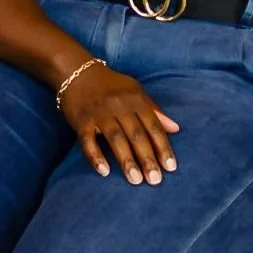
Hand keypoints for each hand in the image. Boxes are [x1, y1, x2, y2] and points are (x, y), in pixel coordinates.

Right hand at [58, 63, 178, 185]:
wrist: (76, 71)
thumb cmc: (110, 85)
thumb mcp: (135, 91)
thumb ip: (154, 110)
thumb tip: (176, 128)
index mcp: (135, 99)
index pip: (153, 126)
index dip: (162, 147)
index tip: (171, 167)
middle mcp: (118, 106)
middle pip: (136, 135)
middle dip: (147, 158)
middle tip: (155, 180)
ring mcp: (99, 113)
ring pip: (115, 139)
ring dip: (126, 160)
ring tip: (135, 180)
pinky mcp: (81, 121)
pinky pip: (88, 141)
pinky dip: (96, 156)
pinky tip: (104, 171)